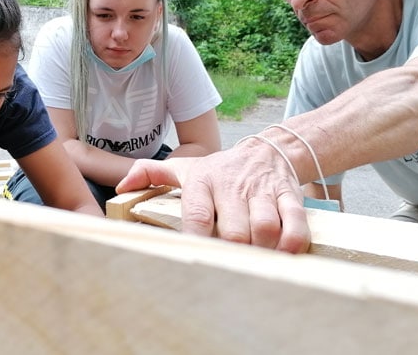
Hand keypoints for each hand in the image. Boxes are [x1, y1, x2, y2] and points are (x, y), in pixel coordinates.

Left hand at [117, 150, 309, 252]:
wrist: (266, 149)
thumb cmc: (220, 170)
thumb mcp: (186, 168)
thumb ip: (153, 174)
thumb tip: (122, 185)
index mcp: (203, 182)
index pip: (196, 215)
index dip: (195, 240)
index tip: (192, 260)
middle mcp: (233, 186)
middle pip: (233, 230)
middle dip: (232, 253)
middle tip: (228, 269)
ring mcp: (263, 191)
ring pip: (264, 228)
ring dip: (261, 251)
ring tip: (254, 263)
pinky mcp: (289, 195)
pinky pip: (295, 223)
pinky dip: (292, 243)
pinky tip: (284, 253)